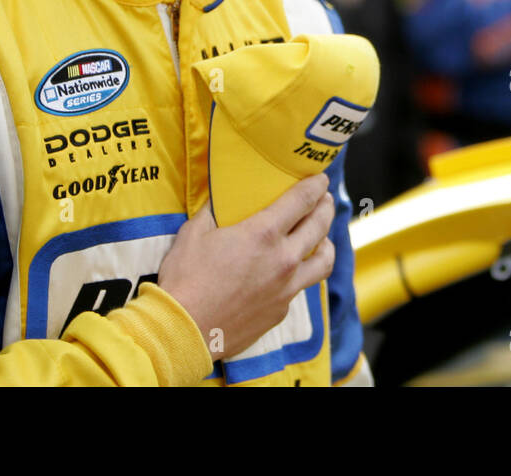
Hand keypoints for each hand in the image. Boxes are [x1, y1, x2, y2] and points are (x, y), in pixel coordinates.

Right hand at [156, 174, 336, 359]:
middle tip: (325, 199)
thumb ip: (212, 211)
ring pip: (323, 262)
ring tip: (323, 238)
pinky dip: (300, 275)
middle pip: (320, 226)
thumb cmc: (185, 280)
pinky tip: (289, 273)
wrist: (183, 331)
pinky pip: (299, 288)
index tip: (321, 179)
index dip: (315, 185)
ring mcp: (285, 289)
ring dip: (327, 244)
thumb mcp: (193, 233)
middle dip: (326, 207)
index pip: (302, 201)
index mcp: (263, 234)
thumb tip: (219, 198)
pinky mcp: (279, 311)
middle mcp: (283, 260)